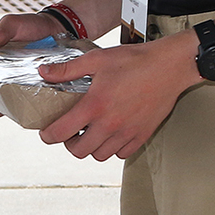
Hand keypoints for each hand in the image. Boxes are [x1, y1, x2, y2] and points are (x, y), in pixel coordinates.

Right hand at [0, 12, 66, 114]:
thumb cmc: (31, 26)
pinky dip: (33, 107)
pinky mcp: (41, 89)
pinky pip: (35, 102)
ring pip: (14, 103)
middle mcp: (6, 76)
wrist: (59, 27)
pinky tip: (34, 108)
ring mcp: (24, 84)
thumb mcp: (14, 25)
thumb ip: (0, 31)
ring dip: (12, 108)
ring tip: (16, 108)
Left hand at [34, 34, 198, 161]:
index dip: (48, 136)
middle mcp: (110, 124)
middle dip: (69, 143)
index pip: (61, 133)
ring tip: (90, 132)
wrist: (170, 66)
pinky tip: (111, 133)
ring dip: (91, 147)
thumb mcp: (97, 59)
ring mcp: (127, 132)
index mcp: (95, 106)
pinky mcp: (142, 135)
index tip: (46, 132)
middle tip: (70, 131)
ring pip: (100, 155)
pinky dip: (112, 148)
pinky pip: (121, 154)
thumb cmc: (135, 61)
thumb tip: (43, 72)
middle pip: (79, 151)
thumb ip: (68, 69)